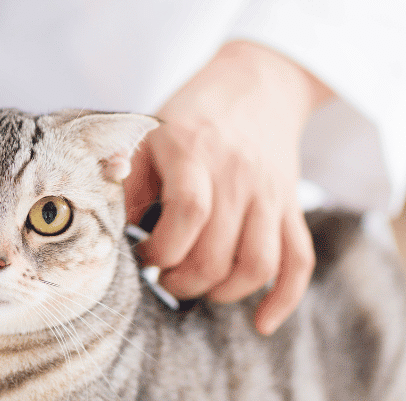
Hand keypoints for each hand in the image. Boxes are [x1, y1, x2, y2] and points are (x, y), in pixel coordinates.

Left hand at [125, 40, 332, 334]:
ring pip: (258, 264)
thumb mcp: (149, 135)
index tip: (143, 258)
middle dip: (183, 281)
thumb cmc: (190, 115)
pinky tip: (262, 323)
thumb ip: (126, 181)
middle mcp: (237, 175)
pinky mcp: (291, 207)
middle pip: (218, 251)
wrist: (257, 82)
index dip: (162, 250)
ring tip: (198, 288)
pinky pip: (299, 260)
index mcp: (194, 152)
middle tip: (164, 279)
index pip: (188, 214)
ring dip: (223, 292)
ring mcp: (269, 193)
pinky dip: (284, 298)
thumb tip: (106, 231)